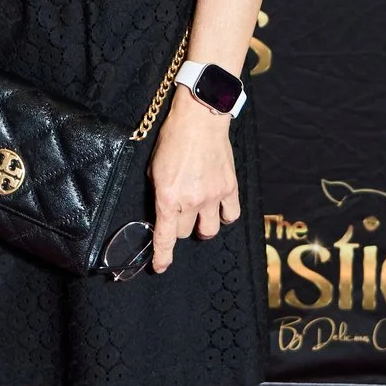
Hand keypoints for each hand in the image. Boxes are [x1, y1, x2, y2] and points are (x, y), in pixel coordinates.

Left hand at [146, 91, 237, 272]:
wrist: (199, 119)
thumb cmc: (172, 139)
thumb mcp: (154, 168)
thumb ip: (159, 193)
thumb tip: (162, 211)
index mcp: (168, 197)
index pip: (165, 238)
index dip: (162, 257)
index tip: (159, 267)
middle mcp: (191, 201)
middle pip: (186, 233)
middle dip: (180, 226)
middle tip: (179, 212)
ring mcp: (213, 196)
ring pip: (209, 231)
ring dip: (202, 227)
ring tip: (199, 216)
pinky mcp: (229, 188)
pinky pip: (231, 215)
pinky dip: (224, 216)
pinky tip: (218, 208)